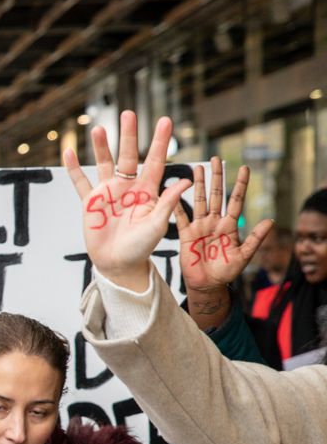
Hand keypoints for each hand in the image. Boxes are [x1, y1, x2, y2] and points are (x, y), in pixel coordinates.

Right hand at [63, 111, 192, 290]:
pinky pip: (80, 182)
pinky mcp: (91, 202)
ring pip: (104, 164)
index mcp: (148, 191)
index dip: (160, 142)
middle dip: (129, 135)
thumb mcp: (157, 225)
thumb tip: (184, 181)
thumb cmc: (141, 247)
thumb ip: (167, 202)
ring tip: (99, 129)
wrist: (119, 264)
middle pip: (129, 155)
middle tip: (129, 113)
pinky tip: (68, 152)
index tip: (165, 121)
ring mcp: (109, 193)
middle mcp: (129, 187)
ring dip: (102, 147)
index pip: (155, 161)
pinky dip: (73, 169)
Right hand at [176, 160, 271, 328]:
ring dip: (199, 184)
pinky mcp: (186, 234)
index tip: (244, 168)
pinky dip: (176, 205)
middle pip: (216, 195)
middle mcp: (214, 222)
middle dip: (217, 176)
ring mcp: (200, 226)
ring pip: (199, 200)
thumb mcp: (243, 256)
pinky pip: (180, 217)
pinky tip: (173, 191)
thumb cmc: (226, 272)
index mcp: (230, 226)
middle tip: (217, 159)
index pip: (236, 200)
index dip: (240, 184)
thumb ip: (255, 238)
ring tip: (198, 168)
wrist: (206, 284)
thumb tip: (270, 221)